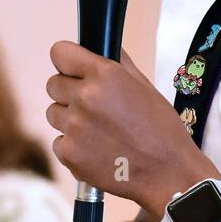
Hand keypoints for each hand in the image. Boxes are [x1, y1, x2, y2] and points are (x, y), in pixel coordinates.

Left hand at [45, 41, 216, 216]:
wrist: (167, 174)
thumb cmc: (161, 129)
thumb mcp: (145, 86)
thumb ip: (118, 63)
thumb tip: (100, 47)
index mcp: (104, 75)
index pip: (59, 53)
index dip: (67, 61)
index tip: (73, 69)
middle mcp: (85, 98)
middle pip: (53, 84)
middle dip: (69, 92)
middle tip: (93, 106)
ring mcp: (74, 127)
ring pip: (54, 113)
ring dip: (70, 119)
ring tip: (99, 131)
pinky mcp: (68, 154)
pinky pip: (59, 142)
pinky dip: (73, 146)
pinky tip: (97, 150)